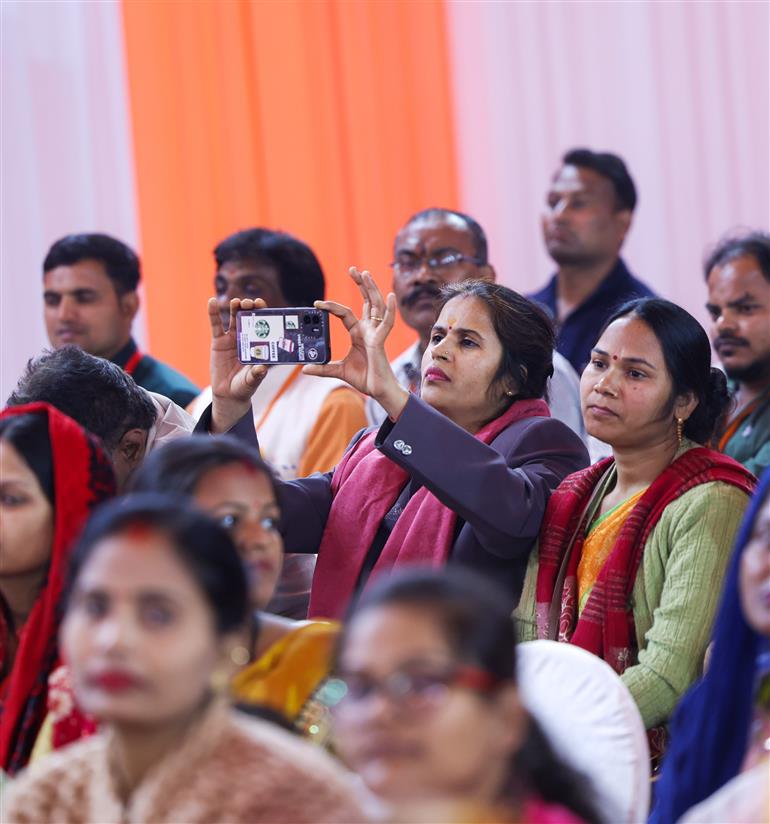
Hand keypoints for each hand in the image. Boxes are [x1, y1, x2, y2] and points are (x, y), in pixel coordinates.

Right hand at [208, 297, 268, 432]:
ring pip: (234, 318)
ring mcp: (233, 338)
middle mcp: (248, 338)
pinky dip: (213, 313)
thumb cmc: (245, 386)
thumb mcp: (252, 381)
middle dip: (250, 308)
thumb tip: (262, 369)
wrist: (228, 393)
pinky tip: (211, 301)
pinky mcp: (219, 341)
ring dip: (236, 307)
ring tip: (236, 302)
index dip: (264, 314)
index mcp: (260, 344)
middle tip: (250, 303)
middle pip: (250, 318)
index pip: (264, 325)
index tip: (262, 306)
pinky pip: (216, 325)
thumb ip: (256, 375)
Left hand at [303, 267, 408, 418]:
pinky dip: (390, 309)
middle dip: (360, 285)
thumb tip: (305, 369)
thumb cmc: (365, 379)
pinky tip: (390, 295)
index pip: (345, 313)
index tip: (317, 303)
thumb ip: (323, 368)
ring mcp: (375, 334)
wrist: (378, 392)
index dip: (332, 306)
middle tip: (353, 269)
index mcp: (359, 334)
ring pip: (375, 306)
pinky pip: (386, 323)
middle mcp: (368, 330)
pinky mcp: (380, 341)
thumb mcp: (339, 371)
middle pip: (366, 301)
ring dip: (371, 289)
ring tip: (365, 273)